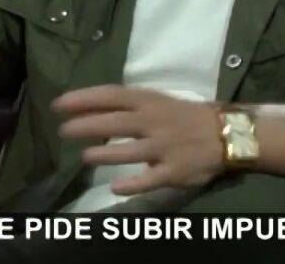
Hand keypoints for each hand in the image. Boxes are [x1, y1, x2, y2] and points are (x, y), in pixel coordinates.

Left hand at [53, 86, 225, 196]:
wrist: (226, 133)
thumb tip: (91, 108)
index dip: (83, 99)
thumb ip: (130, 106)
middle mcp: (154, 121)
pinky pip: (150, 179)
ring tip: (85, 157)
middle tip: (62, 131)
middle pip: (114, 122)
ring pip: (129, 151)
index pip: (110, 95)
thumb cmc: (187, 115)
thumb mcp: (159, 101)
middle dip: (85, 125)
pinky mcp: (173, 170)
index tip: (58, 104)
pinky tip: (115, 188)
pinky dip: (132, 184)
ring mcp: (164, 147)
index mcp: (149, 101)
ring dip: (104, 154)